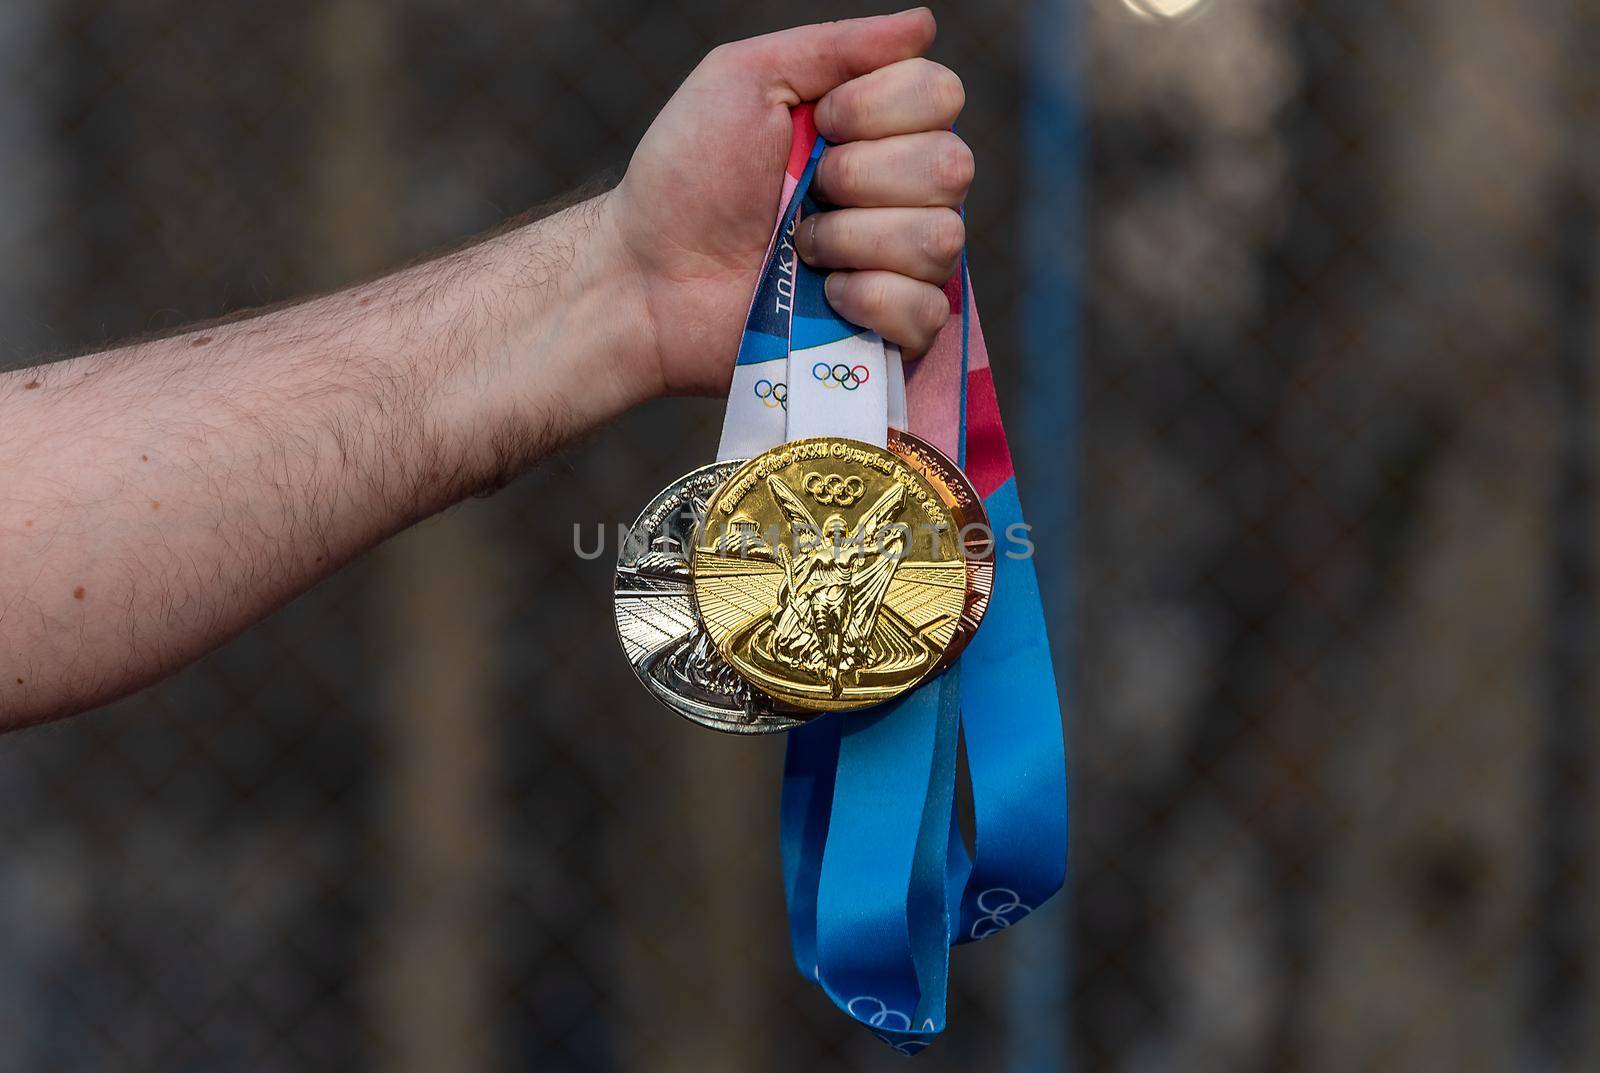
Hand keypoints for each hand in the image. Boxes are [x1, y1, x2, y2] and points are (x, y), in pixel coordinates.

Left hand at [607, 8, 973, 396]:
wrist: (649, 274)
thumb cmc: (687, 175)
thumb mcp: (745, 79)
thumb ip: (836, 46)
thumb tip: (924, 22)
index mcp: (879, 129)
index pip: (942, 95)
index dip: (877, 108)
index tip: (817, 125)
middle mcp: (904, 193)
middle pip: (951, 166)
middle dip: (861, 177)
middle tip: (801, 194)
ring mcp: (901, 266)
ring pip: (939, 238)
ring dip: (854, 239)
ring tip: (800, 250)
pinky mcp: (890, 333)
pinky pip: (929, 311)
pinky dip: (871, 301)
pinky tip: (823, 297)